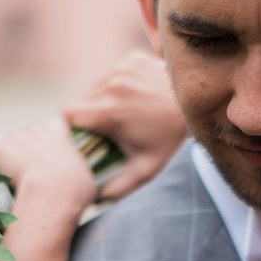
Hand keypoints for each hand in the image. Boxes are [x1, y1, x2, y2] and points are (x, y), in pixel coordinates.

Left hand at [0, 118, 95, 217]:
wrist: (52, 191)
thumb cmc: (74, 189)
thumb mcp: (85, 180)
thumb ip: (76, 174)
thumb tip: (76, 184)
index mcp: (59, 134)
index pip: (53, 126)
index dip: (49, 140)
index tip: (49, 157)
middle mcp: (36, 129)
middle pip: (28, 134)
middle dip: (25, 150)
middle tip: (28, 174)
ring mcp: (15, 137)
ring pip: (7, 145)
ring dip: (7, 160)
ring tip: (10, 183)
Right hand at [63, 50, 186, 201]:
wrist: (192, 107)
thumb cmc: (166, 141)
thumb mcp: (145, 169)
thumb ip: (119, 187)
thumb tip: (96, 200)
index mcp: (108, 112)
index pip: (67, 113)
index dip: (71, 124)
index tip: (81, 133)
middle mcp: (111, 86)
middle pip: (81, 100)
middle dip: (89, 113)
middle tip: (106, 126)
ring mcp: (121, 69)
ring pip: (96, 85)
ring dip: (102, 98)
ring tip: (122, 111)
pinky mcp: (130, 59)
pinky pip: (112, 73)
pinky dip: (117, 84)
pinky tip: (134, 95)